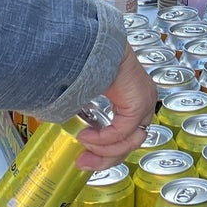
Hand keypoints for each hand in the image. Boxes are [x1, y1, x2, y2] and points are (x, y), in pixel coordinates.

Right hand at [75, 50, 157, 170]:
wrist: (90, 43)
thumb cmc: (86, 61)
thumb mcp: (84, 94)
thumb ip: (81, 112)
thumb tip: (61, 129)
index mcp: (134, 98)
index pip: (127, 136)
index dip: (106, 152)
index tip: (84, 159)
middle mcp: (143, 102)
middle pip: (130, 144)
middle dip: (104, 158)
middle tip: (82, 164)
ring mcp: (145, 103)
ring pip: (129, 142)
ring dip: (104, 150)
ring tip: (83, 146)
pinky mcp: (139, 103)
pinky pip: (123, 132)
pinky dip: (103, 139)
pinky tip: (86, 136)